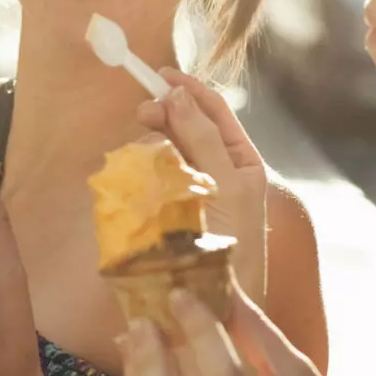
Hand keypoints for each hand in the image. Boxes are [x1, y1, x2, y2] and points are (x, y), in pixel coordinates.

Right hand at [138, 69, 267, 304]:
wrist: (211, 300)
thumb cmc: (231, 246)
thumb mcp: (226, 185)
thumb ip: (202, 139)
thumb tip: (178, 94)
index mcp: (240, 161)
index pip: (215, 112)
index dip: (189, 89)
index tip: (160, 74)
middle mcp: (215, 170)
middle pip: (185, 124)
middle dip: (165, 113)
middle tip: (143, 114)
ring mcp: (185, 187)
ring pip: (164, 145)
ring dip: (152, 139)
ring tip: (144, 148)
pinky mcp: (160, 204)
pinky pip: (147, 172)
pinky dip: (140, 164)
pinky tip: (135, 171)